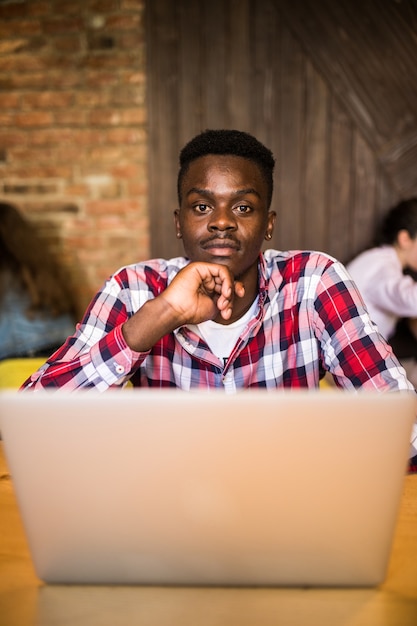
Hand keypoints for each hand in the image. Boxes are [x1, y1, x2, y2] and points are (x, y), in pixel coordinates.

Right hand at [122, 262, 244, 351]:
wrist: (177, 311)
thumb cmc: (192, 312)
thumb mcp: (216, 305)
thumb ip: (227, 297)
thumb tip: (239, 289)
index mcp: (208, 287)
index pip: (227, 284)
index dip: (235, 289)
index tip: (239, 298)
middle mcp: (205, 278)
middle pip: (227, 280)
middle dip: (231, 294)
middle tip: (225, 308)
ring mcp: (202, 272)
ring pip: (225, 274)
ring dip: (228, 289)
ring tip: (223, 302)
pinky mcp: (199, 267)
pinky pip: (221, 269)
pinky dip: (226, 281)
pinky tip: (224, 292)